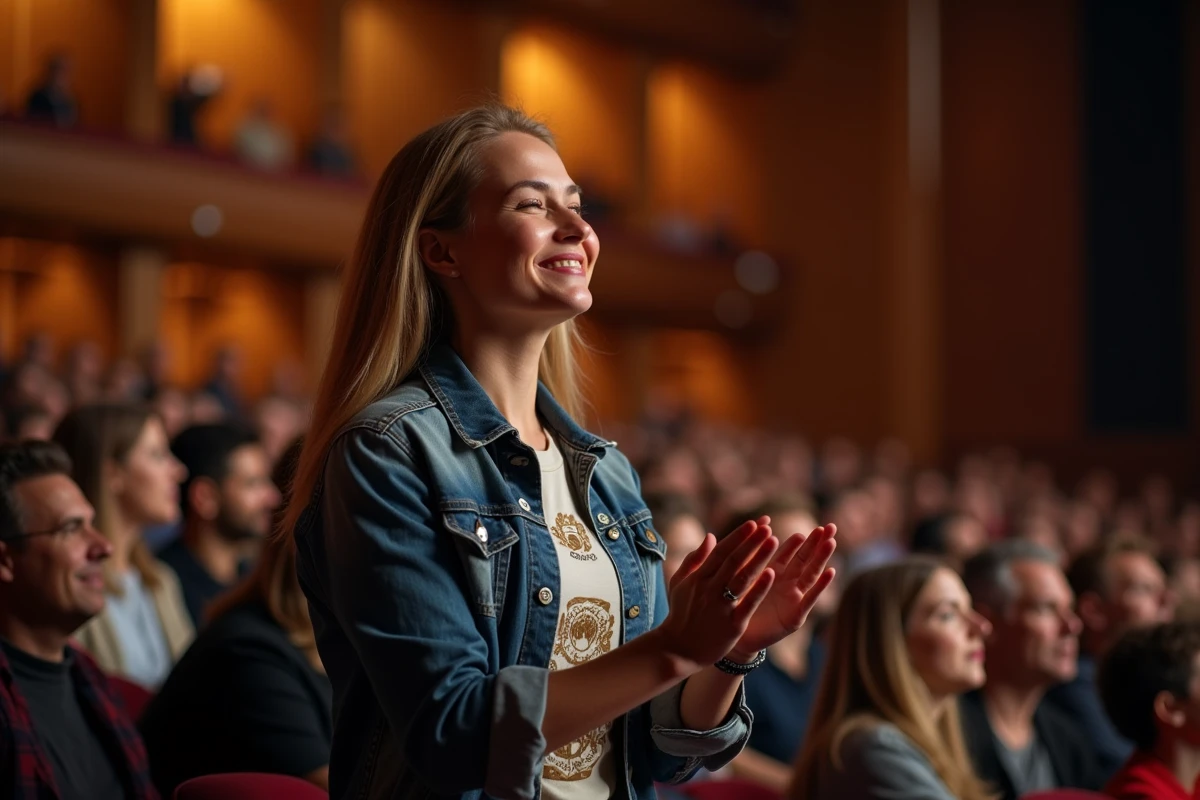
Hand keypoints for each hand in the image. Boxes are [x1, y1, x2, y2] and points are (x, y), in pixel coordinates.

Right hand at [652, 519, 779, 671]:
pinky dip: (760, 588)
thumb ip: (695, 559)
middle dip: (751, 542)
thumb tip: (711, 536)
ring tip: (774, 542)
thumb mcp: (680, 583)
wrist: (678, 649)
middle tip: (768, 527)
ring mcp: (721, 607)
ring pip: (742, 578)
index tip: (754, 523)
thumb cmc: (681, 613)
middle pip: (734, 561)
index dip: (738, 536)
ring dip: (758, 557)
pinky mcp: (732, 624)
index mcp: (698, 578)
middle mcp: (709, 589)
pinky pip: (748, 603)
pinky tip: (772, 573)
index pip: (721, 551)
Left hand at [728, 522, 837, 661]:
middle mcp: (787, 585)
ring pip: (810, 575)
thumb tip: (750, 528)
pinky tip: (830, 571)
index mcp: (774, 573)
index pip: (790, 553)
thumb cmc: (737, 607)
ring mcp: (793, 600)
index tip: (811, 525)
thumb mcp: (741, 577)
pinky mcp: (794, 617)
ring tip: (831, 542)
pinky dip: (820, 585)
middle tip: (830, 527)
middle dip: (818, 544)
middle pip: (805, 560)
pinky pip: (809, 599)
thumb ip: (748, 554)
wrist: (736, 639)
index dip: (801, 540)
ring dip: (821, 558)